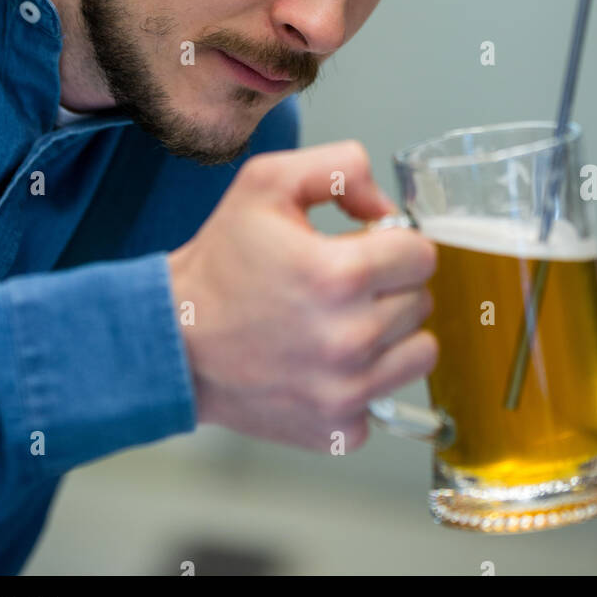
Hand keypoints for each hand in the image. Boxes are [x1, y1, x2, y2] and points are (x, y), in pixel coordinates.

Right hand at [167, 140, 437, 451]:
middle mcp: (349, 338)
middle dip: (389, 287)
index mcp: (340, 275)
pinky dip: (364, 383)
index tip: (367, 249)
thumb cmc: (219, 266)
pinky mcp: (338, 429)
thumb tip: (385, 205)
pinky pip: (385, 398)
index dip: (395, 244)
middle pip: (421, 302)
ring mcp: (346, 391)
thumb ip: (340, 167)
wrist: (174, 341)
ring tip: (343, 322)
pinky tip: (328, 364)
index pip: (422, 255)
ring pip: (418, 353)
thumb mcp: (267, 182)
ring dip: (391, 335)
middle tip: (342, 286)